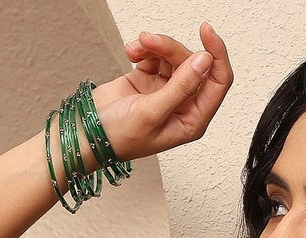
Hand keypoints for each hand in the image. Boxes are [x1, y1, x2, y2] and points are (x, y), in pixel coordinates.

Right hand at [87, 23, 233, 164]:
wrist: (87, 133)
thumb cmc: (118, 137)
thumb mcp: (152, 113)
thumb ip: (181, 87)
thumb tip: (205, 61)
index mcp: (192, 120)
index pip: (218, 82)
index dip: (216, 55)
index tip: (205, 32)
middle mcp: (183, 106)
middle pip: (192, 63)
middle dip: (171, 49)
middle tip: (149, 43)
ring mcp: (166, 92)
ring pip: (174, 56)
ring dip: (155, 47)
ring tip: (136, 48)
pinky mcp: (150, 80)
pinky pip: (156, 55)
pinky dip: (144, 50)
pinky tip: (131, 54)